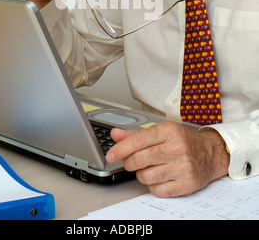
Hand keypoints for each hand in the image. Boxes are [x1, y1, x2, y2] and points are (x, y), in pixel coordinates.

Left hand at [106, 122, 229, 197]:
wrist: (211, 154)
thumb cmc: (183, 141)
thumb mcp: (162, 131)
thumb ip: (137, 134)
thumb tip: (115, 134)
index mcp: (169, 131)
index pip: (137, 140)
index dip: (120, 149)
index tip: (111, 155)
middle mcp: (177, 148)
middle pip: (139, 159)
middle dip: (129, 162)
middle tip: (131, 161)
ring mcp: (183, 167)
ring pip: (145, 176)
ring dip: (141, 174)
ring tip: (149, 167)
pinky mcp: (186, 184)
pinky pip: (157, 190)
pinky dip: (153, 185)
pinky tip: (159, 176)